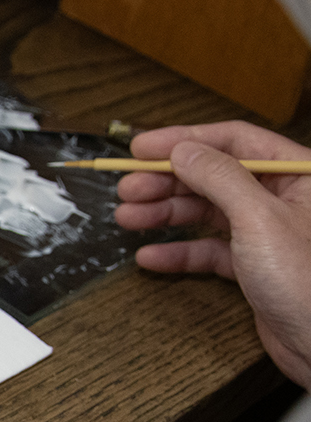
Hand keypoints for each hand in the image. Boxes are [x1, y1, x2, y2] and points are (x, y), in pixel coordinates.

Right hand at [114, 121, 310, 386]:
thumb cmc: (307, 281)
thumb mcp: (259, 219)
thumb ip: (220, 178)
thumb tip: (184, 150)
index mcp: (298, 173)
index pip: (235, 141)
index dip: (185, 140)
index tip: (141, 147)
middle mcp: (282, 198)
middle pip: (214, 177)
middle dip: (167, 182)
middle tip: (127, 188)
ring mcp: (266, 233)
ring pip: (207, 213)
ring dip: (165, 215)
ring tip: (127, 218)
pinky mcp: (254, 267)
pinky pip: (209, 251)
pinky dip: (179, 252)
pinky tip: (151, 256)